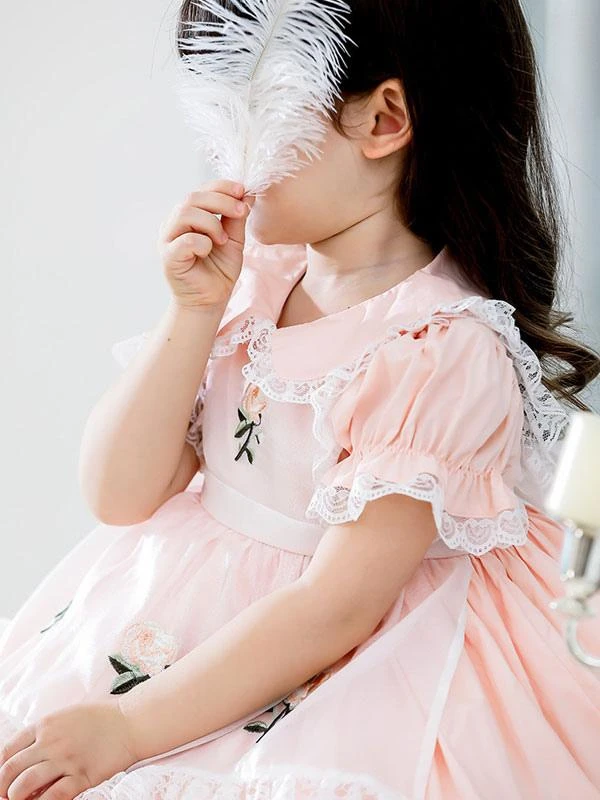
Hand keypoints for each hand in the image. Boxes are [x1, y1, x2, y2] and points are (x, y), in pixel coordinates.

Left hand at [0, 702, 137, 799]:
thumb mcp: (66, 717)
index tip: (1, 780)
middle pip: (10, 770)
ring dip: (17, 798)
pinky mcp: (82, 775)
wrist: (131, 722)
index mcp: (45, 725)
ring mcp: (66, 759)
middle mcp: (51, 742)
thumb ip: (44, 736)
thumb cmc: (100, 719)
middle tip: (6, 797)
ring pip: (24, 785)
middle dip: (2, 789)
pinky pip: (53, 796)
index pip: (7, 750)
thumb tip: (25, 761)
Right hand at [159, 178, 254, 311]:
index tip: (242, 191)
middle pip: (193, 197)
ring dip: (211, 223)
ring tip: (223, 240)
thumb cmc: (219, 270)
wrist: (211, 300)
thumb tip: (247, 193)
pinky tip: (208, 251)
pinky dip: (202, 242)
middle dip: (221, 201)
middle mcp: (175, 223)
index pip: (202, 190)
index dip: (221, 187)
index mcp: (190, 215)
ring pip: (186, 214)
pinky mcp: (168, 256)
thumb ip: (236, 218)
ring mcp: (168, 239)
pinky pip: (184, 240)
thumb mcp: (234, 240)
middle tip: (241, 211)